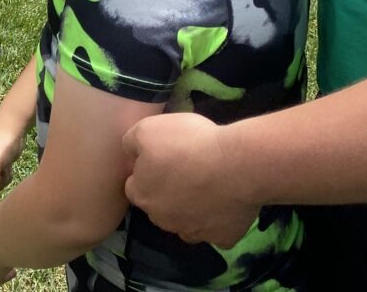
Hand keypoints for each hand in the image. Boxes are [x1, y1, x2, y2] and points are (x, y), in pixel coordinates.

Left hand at [122, 113, 258, 247]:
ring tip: (209, 186)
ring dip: (192, 209)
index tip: (163, 159)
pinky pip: (217, 232)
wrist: (235, 165)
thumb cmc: (188, 144)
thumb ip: (131, 143)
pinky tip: (227, 203)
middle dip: (169, 193)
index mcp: (143, 195)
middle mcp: (163, 220)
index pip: (135, 186)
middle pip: (160, 207)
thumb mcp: (148, 129)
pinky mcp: (222, 238)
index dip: (148, 172)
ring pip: (187, 223)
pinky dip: (220, 221)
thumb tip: (131, 154)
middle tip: (187, 170)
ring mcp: (194, 232)